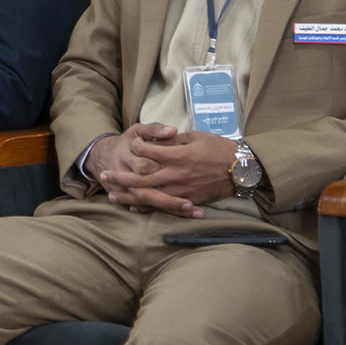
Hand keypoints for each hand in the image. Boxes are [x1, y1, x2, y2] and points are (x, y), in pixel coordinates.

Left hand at [95, 124, 238, 217]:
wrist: (241, 169)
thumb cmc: (219, 148)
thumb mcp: (195, 136)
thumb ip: (172, 140)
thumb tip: (154, 140)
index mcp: (178, 155)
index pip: (147, 151)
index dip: (134, 148)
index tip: (127, 145)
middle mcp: (176, 174)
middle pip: (141, 177)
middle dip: (120, 177)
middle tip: (103, 175)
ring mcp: (182, 189)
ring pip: (149, 195)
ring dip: (128, 195)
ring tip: (111, 195)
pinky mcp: (188, 200)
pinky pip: (164, 206)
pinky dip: (147, 208)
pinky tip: (134, 207)